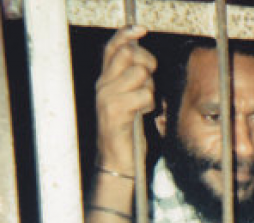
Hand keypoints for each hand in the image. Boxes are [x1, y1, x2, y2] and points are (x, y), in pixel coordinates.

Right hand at [95, 26, 156, 175]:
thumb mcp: (130, 101)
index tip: (142, 29)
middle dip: (147, 61)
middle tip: (150, 79)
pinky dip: (149, 104)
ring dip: (150, 87)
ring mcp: (107, 96)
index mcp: (105, 81)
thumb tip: (146, 59)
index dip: (127, 34)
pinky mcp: (115, 110)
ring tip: (144, 103)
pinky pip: (143, 94)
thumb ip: (134, 80)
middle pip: (128, 53)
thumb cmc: (127, 132)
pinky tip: (142, 114)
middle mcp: (103, 85)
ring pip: (139, 73)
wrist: (116, 161)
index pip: (112, 47)